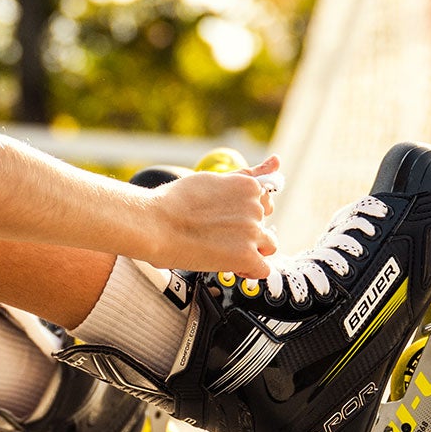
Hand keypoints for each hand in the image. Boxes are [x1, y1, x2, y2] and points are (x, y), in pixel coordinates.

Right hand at [141, 154, 283, 277]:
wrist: (154, 224)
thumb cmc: (175, 203)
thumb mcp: (213, 179)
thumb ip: (246, 174)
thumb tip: (276, 161)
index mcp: (248, 185)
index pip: (263, 202)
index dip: (245, 213)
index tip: (227, 218)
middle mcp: (255, 206)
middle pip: (264, 224)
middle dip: (246, 231)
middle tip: (217, 234)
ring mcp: (252, 231)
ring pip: (267, 246)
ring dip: (250, 250)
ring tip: (221, 250)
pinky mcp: (246, 255)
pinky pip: (262, 269)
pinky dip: (248, 270)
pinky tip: (229, 265)